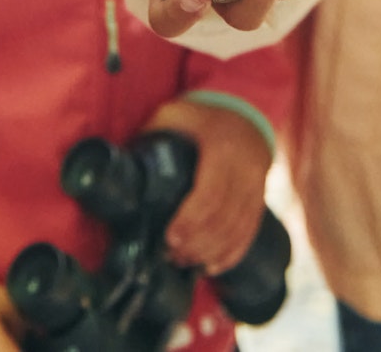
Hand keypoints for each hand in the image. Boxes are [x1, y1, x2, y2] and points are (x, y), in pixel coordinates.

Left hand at [144, 98, 275, 273]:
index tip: (169, 238)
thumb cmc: (203, 116)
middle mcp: (245, 169)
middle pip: (223, 217)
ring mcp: (256, 186)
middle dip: (196, 243)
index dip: (189, 221)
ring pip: (237, 229)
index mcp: (222, 148)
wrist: (247, 114)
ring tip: (184, 262)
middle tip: (171, 255)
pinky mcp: (260, 200)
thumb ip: (154, 133)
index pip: (209, 194)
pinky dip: (231, 254)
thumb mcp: (178, 114)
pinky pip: (249, 232)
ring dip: (210, 252)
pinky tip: (212, 267)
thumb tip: (121, 160)